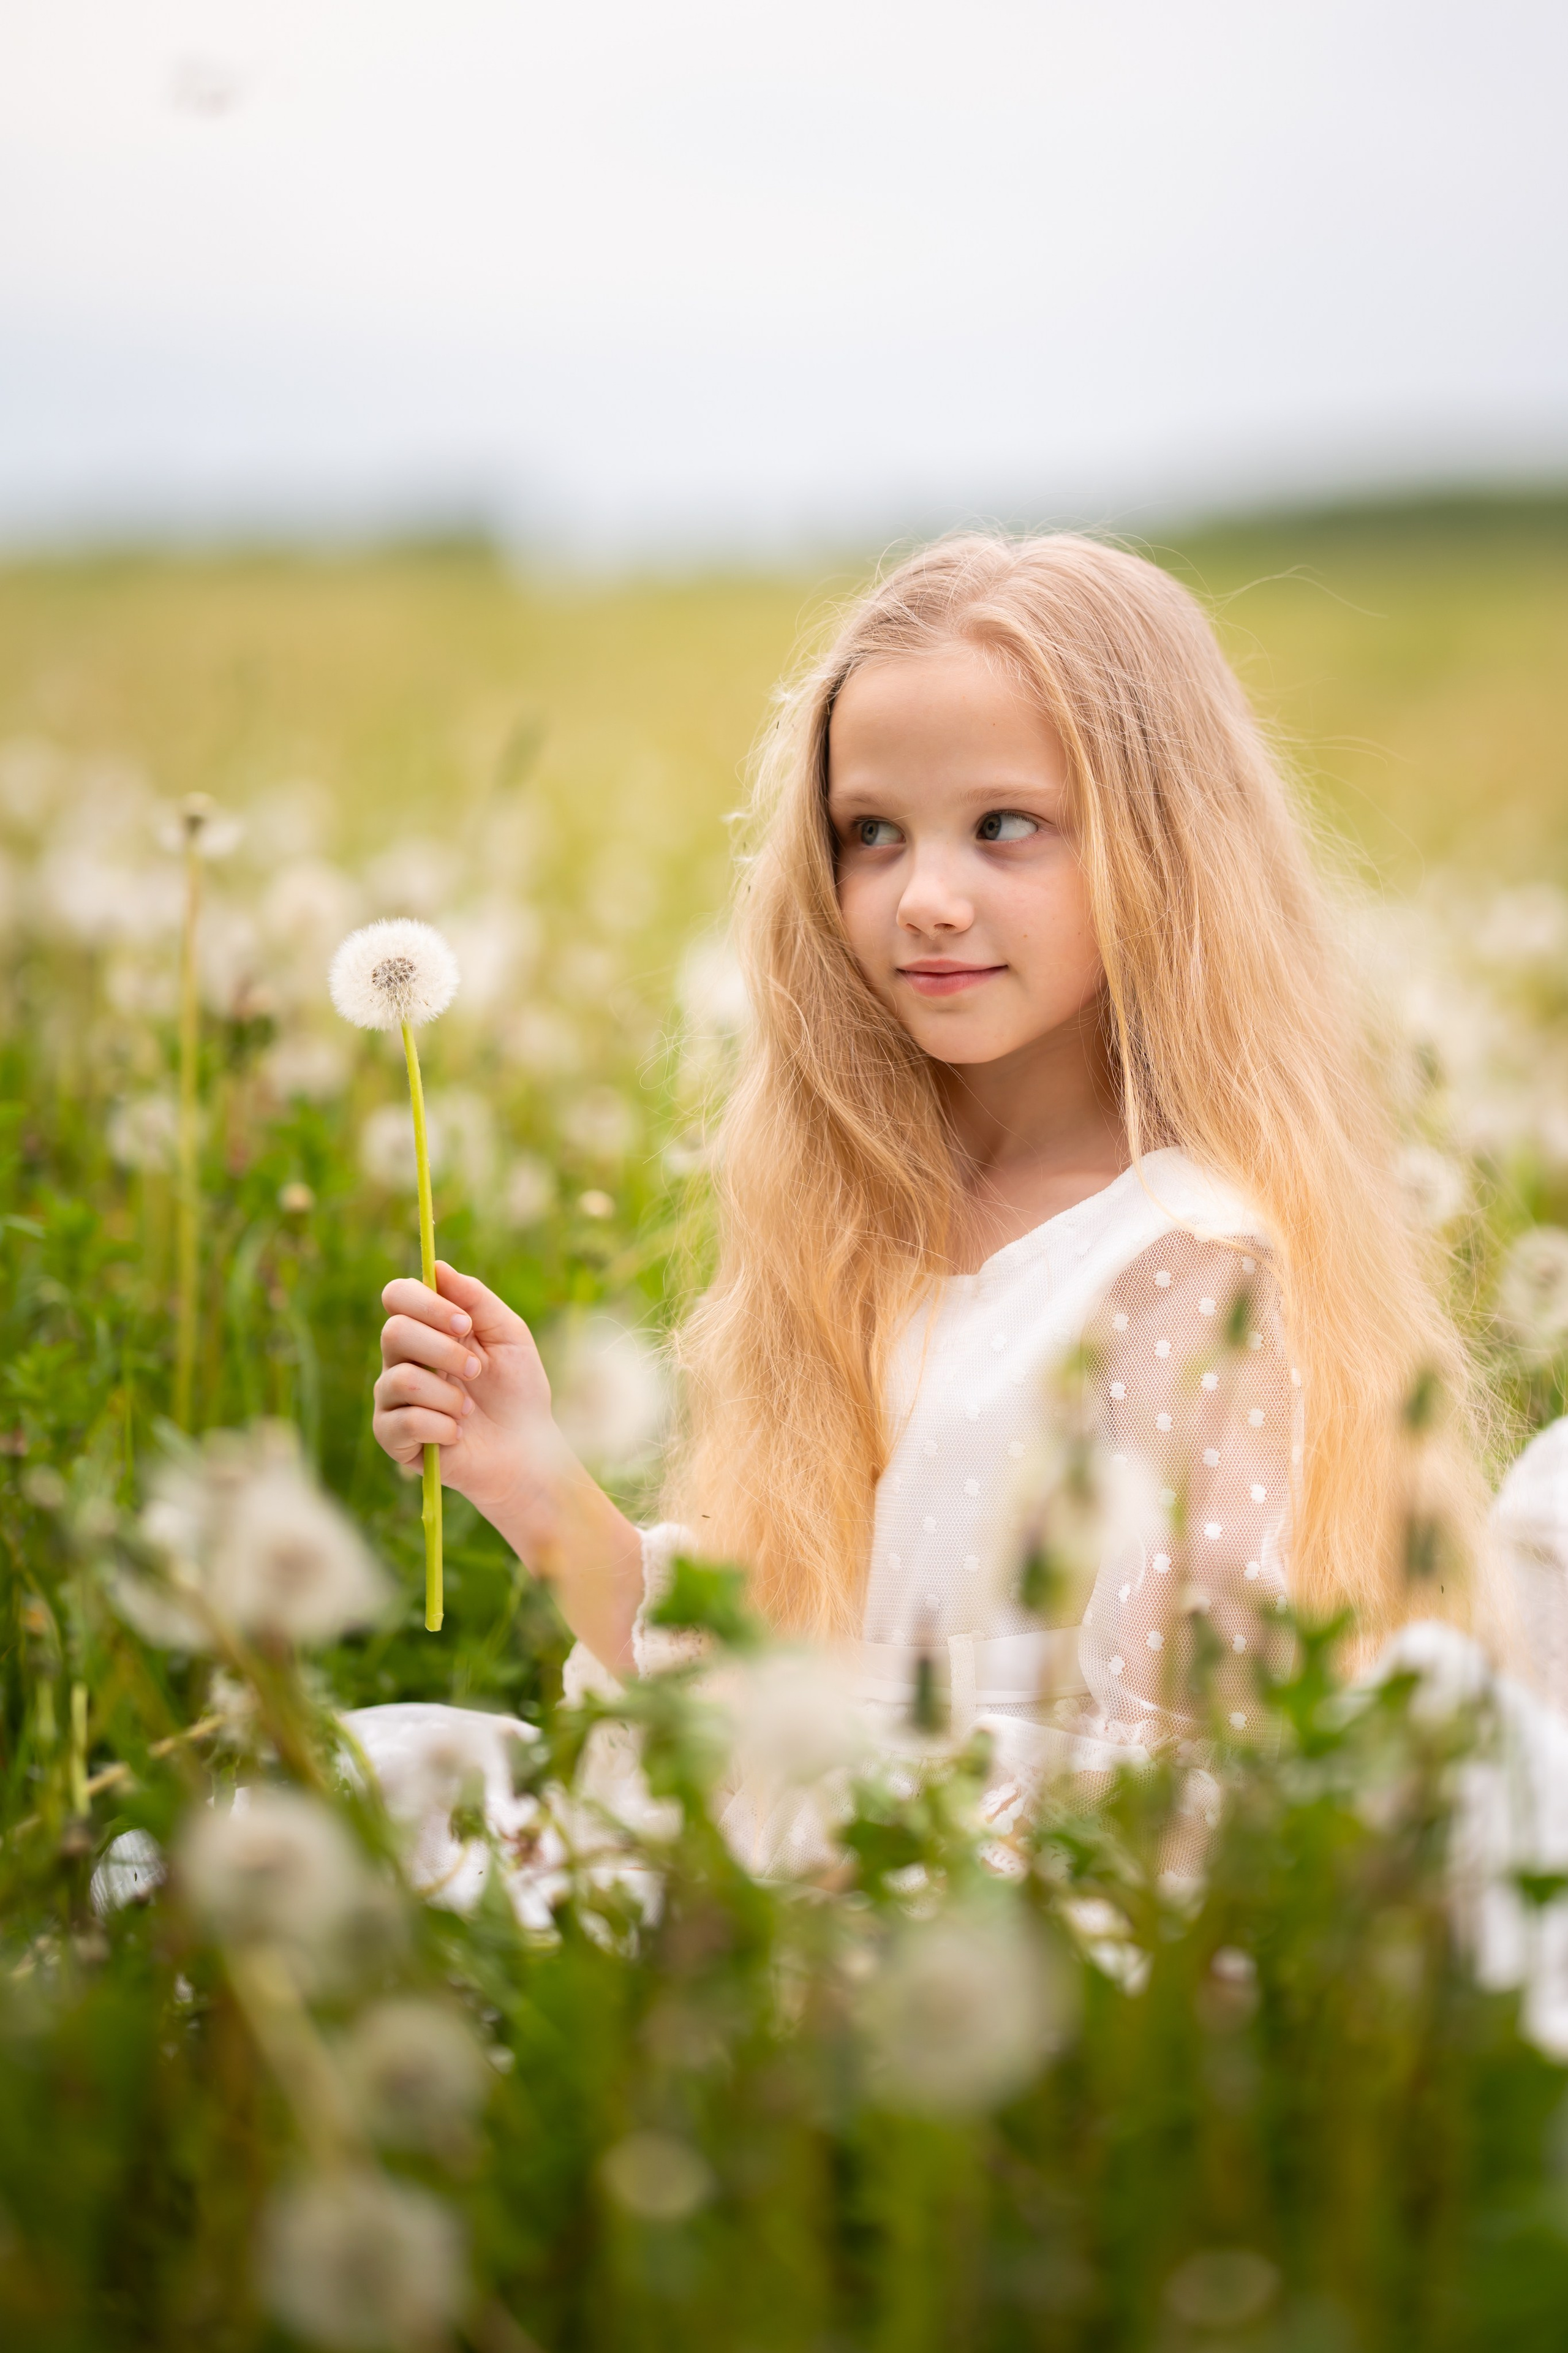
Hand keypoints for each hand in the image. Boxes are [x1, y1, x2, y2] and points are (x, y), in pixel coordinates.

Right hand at [372, 1262, 568, 1544]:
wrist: (527, 1451)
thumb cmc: (518, 1390)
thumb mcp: (509, 1336)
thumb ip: (476, 1300)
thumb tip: (437, 1266)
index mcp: (427, 1330)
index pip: (397, 1296)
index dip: (425, 1302)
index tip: (464, 1324)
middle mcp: (402, 1359)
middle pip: (394, 1332)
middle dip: (444, 1351)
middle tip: (478, 1371)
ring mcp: (392, 1398)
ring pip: (401, 1379)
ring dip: (449, 1395)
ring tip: (470, 1410)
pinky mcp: (392, 1437)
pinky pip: (404, 1421)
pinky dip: (442, 1427)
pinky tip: (458, 1435)